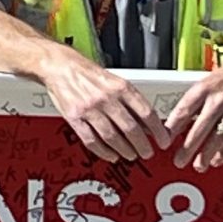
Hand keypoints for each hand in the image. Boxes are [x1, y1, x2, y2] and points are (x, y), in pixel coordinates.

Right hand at [40, 50, 170, 163]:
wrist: (59, 66)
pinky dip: (103, 151)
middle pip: (131, 128)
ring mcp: (90, 108)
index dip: (158, 130)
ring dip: (125, 150)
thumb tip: (146, 123)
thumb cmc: (87, 73)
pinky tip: (111, 155)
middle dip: (142, 145)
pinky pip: (92, 140)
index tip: (163, 140)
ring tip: (131, 155)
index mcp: (121, 87)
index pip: (146, 112)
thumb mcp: (115, 81)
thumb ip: (130, 101)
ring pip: (112, 137)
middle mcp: (106, 98)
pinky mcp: (75, 118)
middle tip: (147, 152)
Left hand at [167, 54, 222, 168]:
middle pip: (201, 127)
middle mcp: (219, 99)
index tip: (165, 140)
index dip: (173, 126)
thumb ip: (191, 104)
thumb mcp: (204, 84)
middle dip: (188, 147)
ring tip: (198, 165)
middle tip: (179, 160)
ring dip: (207, 154)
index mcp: (204, 89)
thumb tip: (173, 124)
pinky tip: (217, 160)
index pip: (184, 109)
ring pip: (219, 136)